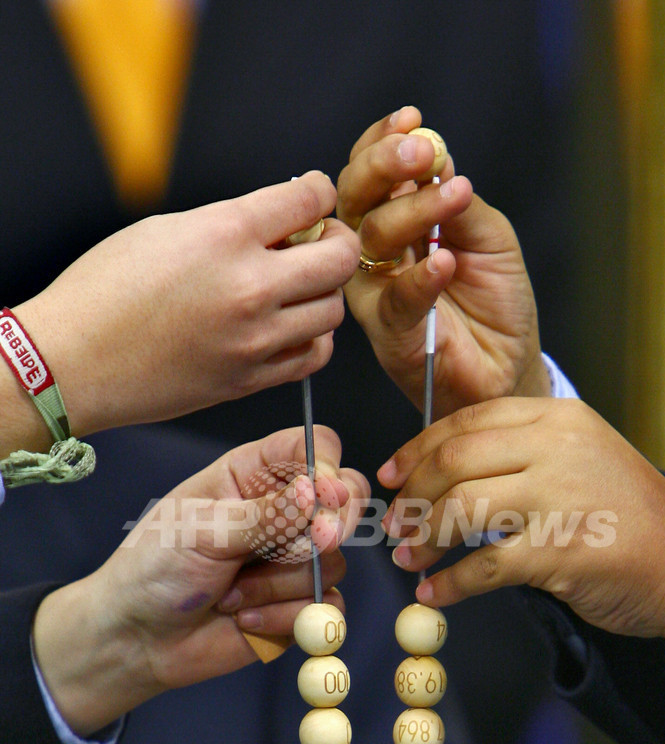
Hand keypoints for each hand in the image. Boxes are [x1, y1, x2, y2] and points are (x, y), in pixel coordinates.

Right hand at [3, 172, 359, 453]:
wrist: (74, 362)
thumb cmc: (105, 291)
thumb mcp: (166, 230)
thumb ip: (232, 224)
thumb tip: (282, 225)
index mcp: (225, 234)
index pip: (309, 199)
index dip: (320, 192)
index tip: (315, 197)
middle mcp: (249, 287)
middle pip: (339, 258)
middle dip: (336, 241)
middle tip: (319, 242)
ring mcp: (254, 339)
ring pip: (333, 310)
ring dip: (323, 293)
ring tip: (298, 288)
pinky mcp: (250, 379)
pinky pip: (313, 356)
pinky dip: (313, 338)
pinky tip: (292, 327)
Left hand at [33, 426, 368, 734]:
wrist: (136, 640)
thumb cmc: (154, 570)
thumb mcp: (202, 531)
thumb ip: (265, 514)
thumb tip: (316, 493)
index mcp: (252, 476)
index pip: (311, 448)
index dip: (328, 467)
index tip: (326, 494)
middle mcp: (281, 512)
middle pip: (345, 500)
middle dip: (333, 524)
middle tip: (315, 542)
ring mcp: (293, 560)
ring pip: (332, 561)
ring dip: (280, 584)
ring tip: (230, 594)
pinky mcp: (298, 605)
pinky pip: (327, 607)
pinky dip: (285, 617)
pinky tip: (244, 619)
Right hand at [336, 107, 548, 418]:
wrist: (509, 368)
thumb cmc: (496, 303)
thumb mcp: (488, 236)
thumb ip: (460, 202)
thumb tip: (437, 157)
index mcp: (395, 224)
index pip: (373, 175)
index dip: (383, 144)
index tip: (412, 120)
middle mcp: (377, 255)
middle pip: (356, 199)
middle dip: (383, 168)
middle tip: (419, 154)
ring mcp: (378, 293)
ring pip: (372, 240)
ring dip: (413, 212)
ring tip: (456, 197)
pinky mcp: (390, 334)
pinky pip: (395, 300)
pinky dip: (420, 278)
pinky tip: (446, 260)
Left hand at [379, 398, 664, 647]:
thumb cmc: (631, 515)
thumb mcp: (582, 457)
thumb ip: (522, 453)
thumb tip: (443, 471)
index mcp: (557, 418)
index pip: (467, 421)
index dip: (417, 449)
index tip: (392, 475)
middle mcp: (556, 448)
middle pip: (454, 461)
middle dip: (412, 495)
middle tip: (396, 524)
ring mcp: (559, 498)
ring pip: (460, 508)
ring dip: (423, 538)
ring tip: (410, 558)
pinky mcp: (560, 552)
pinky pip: (483, 567)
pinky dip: (449, 584)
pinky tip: (435, 593)